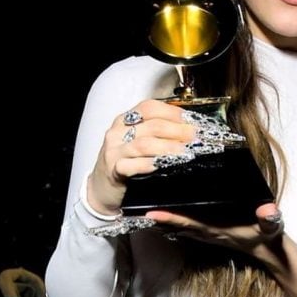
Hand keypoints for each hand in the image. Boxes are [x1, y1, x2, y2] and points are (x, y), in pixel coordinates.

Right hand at [87, 100, 197, 214]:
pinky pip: (133, 165)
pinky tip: (164, 165)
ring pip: (145, 144)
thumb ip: (156, 132)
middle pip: (152, 125)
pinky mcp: (114, 170)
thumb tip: (188, 129)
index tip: (192, 120)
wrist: (101, 188)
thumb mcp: (136, 141)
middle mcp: (118, 132)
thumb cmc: (124, 162)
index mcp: (125, 120)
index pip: (150, 107)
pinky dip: (151, 164)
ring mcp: (114, 151)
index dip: (173, 112)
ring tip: (186, 152)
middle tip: (195, 137)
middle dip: (178, 130)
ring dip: (169, 147)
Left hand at [145, 202, 284, 253]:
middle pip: (175, 225)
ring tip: (139, 208)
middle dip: (156, 218)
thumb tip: (269, 210)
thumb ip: (270, 219)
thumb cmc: (267, 238)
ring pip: (177, 227)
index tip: (152, 213)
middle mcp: (206, 232)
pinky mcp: (208, 231)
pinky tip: (161, 212)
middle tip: (133, 208)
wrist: (268, 253)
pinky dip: (171, 219)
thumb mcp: (271, 227)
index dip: (170, 218)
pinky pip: (184, 225)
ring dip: (160, 220)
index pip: (189, 223)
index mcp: (216, 229)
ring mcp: (206, 233)